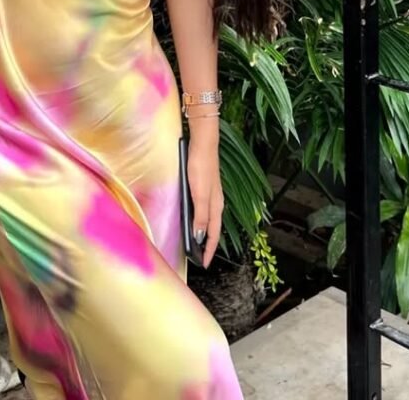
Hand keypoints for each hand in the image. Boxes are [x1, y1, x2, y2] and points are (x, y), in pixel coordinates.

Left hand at [186, 126, 223, 267]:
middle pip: (212, 228)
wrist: (203, 145)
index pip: (212, 234)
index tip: (203, 263)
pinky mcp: (204, 186)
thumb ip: (200, 216)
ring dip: (203, 232)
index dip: (208, 250)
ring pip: (208, 219)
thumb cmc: (201, 168)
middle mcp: (215, 202)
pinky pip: (203, 209)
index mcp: (216, 207)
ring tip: (195, 242)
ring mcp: (211, 194)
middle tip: (198, 256)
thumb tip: (199, 237)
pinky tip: (192, 218)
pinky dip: (199, 219)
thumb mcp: (199, 195)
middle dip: (206, 244)